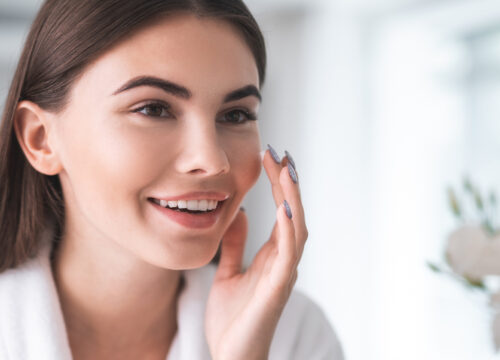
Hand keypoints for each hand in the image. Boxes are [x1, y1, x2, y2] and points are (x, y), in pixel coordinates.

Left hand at [205, 148, 307, 359]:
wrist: (232, 357)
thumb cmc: (232, 319)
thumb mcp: (229, 273)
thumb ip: (235, 246)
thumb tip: (236, 214)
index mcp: (272, 255)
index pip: (280, 212)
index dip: (277, 184)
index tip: (269, 157)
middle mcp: (283, 260)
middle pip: (292, 213)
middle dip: (287, 183)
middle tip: (280, 153)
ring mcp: (283, 273)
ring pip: (296, 229)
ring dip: (292, 198)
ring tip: (286, 171)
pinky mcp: (278, 288)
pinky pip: (288, 254)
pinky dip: (290, 230)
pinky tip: (284, 208)